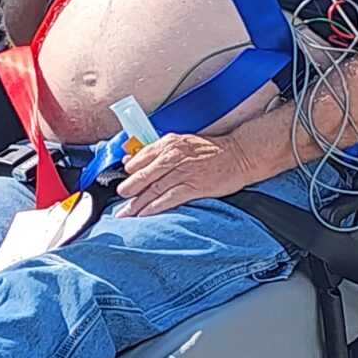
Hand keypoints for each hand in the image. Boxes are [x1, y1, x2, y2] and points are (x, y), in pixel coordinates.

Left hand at [116, 130, 252, 217]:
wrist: (239, 155)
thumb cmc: (210, 150)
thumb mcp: (182, 143)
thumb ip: (158, 151)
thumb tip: (131, 161)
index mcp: (169, 143)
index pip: (142, 157)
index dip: (129, 171)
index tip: (120, 181)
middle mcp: (174, 156)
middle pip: (145, 175)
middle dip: (129, 189)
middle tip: (118, 199)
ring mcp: (184, 172)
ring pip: (155, 189)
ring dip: (138, 203)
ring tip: (126, 213)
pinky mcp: (195, 187)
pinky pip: (170, 199)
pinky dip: (155, 207)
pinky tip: (145, 215)